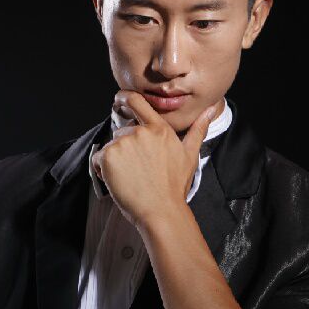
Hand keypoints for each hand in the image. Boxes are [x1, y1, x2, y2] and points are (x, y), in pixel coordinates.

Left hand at [90, 89, 219, 228]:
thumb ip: (198, 129)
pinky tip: (118, 181)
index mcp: (159, 129)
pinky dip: (102, 169)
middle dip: (125, 148)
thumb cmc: (175, 187)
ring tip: (130, 177)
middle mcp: (140, 132)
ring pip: (111, 146)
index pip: (138, 102)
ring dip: (115, 159)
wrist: (161, 211)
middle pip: (123, 132)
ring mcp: (123, 143)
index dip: (125, 97)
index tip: (119, 99)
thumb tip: (210, 110)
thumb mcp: (190, 155)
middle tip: (137, 170)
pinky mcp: (108, 156)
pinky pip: (98, 159)